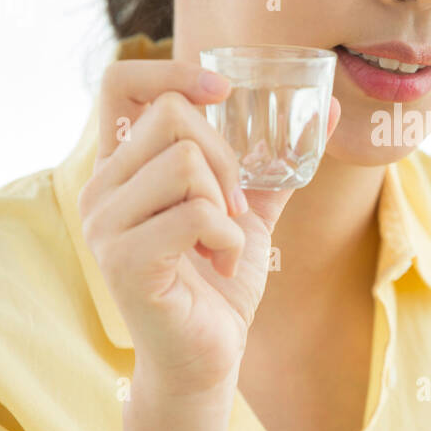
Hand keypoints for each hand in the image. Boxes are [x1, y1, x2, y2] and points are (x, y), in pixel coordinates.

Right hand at [78, 57, 340, 398]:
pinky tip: (221, 262)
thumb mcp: (247, 211)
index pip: (120, 85)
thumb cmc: (219, 284)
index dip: (171, 72)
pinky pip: (195, 214)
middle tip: (234, 207)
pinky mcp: (124, 261)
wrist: (207, 358)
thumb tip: (329, 112)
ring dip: (227, 205)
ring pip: (185, 163)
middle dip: (225, 157)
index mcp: (120, 170)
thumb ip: (275, 164)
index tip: (222, 94)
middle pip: (171, 117)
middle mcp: (100, 191)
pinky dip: (228, 237)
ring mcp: (105, 226)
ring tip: (224, 241)